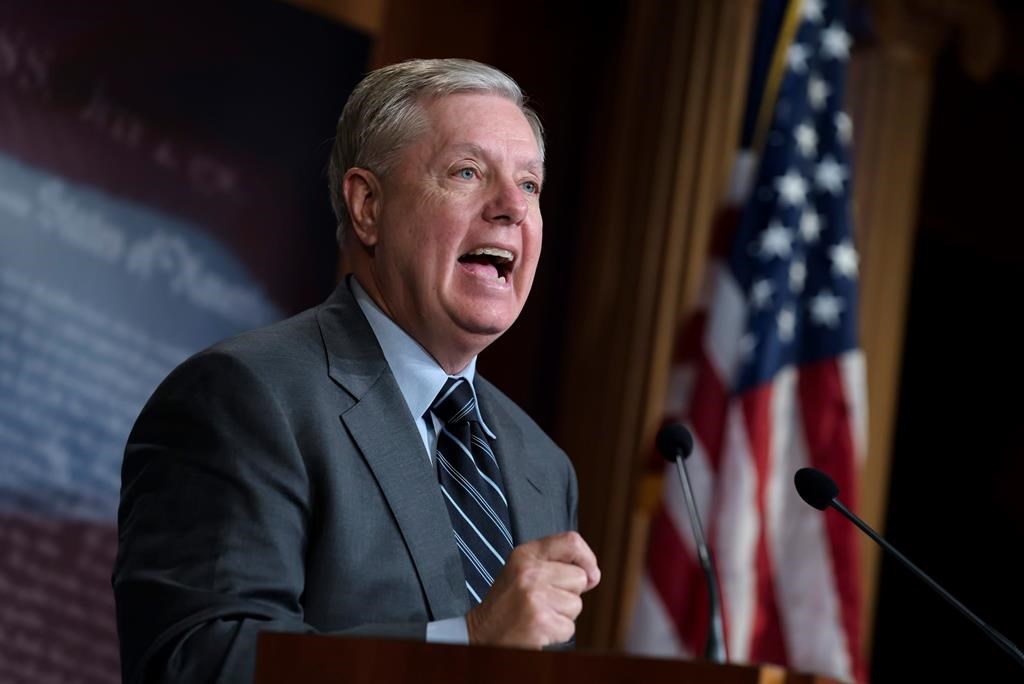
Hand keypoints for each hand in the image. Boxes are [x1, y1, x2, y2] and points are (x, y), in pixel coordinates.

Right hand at [466, 531, 599, 647]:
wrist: (481, 634)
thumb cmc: (507, 603)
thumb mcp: (522, 570)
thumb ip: (554, 563)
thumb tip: (593, 574)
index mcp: (525, 554)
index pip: (572, 541)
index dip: (587, 558)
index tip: (589, 573)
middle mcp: (529, 571)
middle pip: (579, 577)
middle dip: (569, 594)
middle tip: (544, 601)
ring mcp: (534, 596)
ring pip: (576, 604)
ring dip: (562, 615)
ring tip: (539, 614)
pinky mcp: (540, 621)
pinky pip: (569, 628)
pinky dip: (557, 634)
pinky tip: (538, 629)